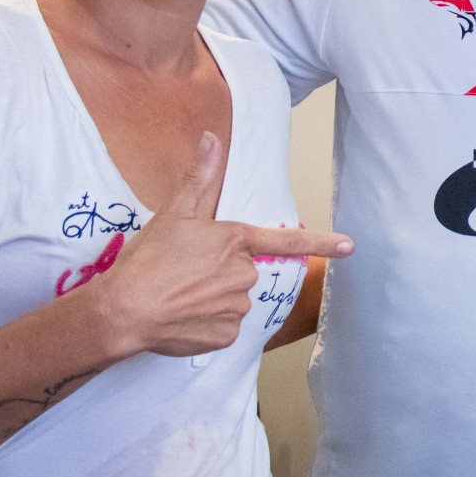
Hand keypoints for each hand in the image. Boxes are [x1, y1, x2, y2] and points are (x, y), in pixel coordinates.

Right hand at [90, 132, 351, 357]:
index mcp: (237, 243)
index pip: (287, 241)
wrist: (125, 311)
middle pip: (242, 272)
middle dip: (219, 271)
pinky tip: (181, 316)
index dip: (321, 242)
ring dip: (211, 298)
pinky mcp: (225, 337)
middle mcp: (244, 276)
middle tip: (184, 271)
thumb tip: (212, 139)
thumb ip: (200, 178)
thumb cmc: (150, 260)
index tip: (350, 246)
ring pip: (231, 300)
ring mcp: (237, 309)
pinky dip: (204, 323)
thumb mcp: (175, 213)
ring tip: (178, 293)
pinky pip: (221, 326)